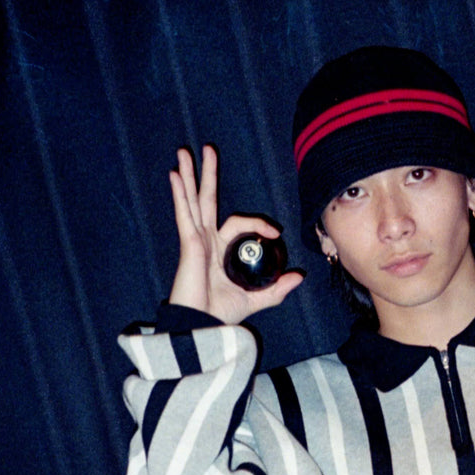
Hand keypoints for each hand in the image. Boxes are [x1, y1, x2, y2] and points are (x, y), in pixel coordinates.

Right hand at [167, 145, 302, 323]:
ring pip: (193, 200)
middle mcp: (206, 240)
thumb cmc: (221, 314)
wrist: (203, 326)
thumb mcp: (256, 298)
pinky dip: (180, 195)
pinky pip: (184, 215)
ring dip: (189, 174)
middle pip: (207, 199)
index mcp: (220, 250)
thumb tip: (298, 276)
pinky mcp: (189, 244)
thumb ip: (277, 289)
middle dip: (207, 174)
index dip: (258, 223)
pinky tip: (176, 176)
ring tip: (184, 151)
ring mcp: (195, 240)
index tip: (274, 232)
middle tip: (208, 148)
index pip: (239, 223)